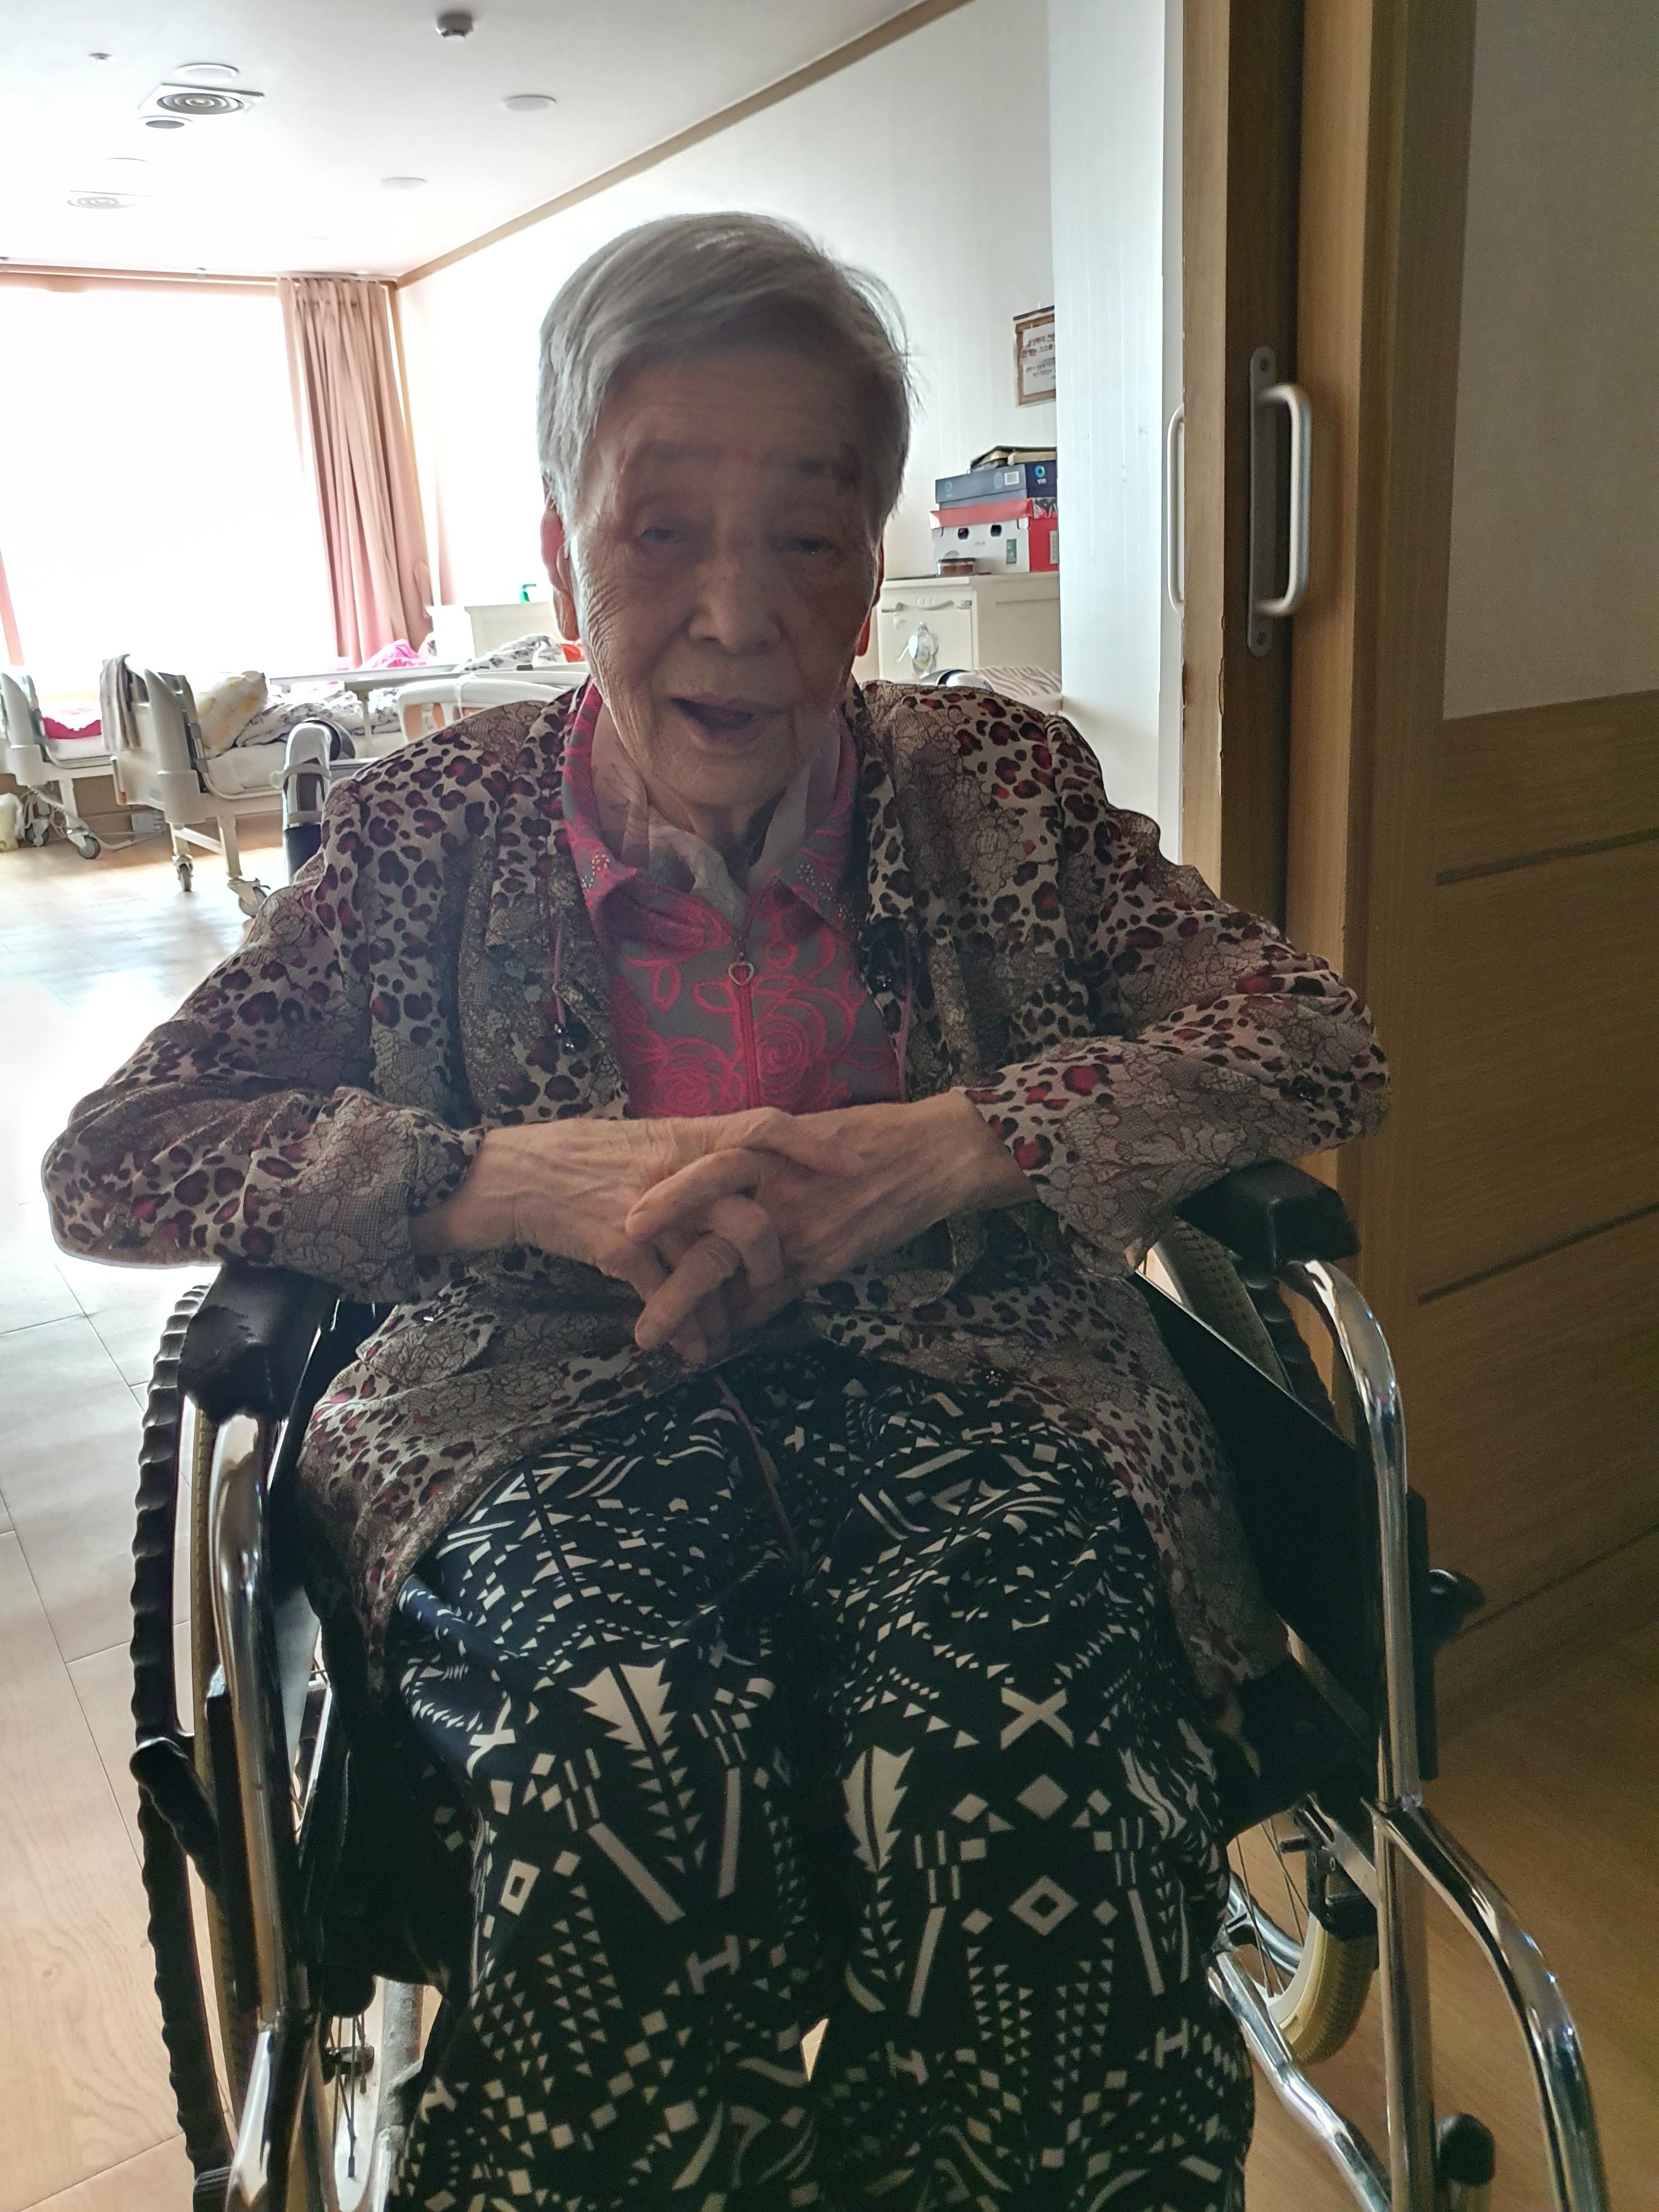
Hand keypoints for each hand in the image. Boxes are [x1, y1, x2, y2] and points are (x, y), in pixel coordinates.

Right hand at [411, 1109, 857, 1362]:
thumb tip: (737, 1181)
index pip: (763, 1125)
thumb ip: (690, 1159)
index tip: (851, 1167)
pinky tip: (689, 1350)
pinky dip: (686, 1327)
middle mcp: (673, 1166)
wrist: (507, 1177)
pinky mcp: (619, 1245)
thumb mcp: (641, 1143)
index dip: (812, 1144)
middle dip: (773, 1262)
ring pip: (715, 1262)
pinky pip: (669, 1293)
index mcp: (684, 1134)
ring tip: (729, 1337)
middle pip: (752, 1212)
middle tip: (776, 1289)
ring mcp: (649, 1207)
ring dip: (730, 1310)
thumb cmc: (574, 1159)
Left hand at [623, 1092, 1036, 1341]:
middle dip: (668, 1278)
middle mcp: (777, 1191)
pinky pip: (773, 1297)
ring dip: (690, 1308)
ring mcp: (800, 1230)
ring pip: (732, 1272)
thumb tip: (711, 1191)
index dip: (665, 1200)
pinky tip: (717, 1336)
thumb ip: (757, 1157)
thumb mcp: (802, 1134)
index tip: (624, 1226)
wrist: (932, 1155)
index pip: (704, 1173)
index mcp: (764, 1148)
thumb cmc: (866, 1134)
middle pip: (709, 1233)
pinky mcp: (823, 1259)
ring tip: (653, 1339)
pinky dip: (744, 1318)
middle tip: (630, 1305)